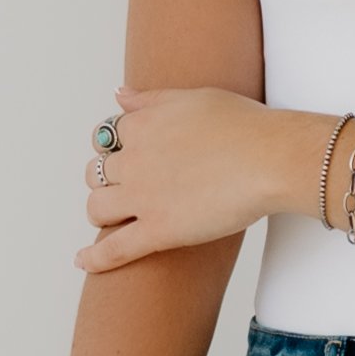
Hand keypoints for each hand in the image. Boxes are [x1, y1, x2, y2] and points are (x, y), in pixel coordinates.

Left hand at [78, 86, 310, 272]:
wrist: (271, 158)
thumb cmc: (244, 125)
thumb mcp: (193, 97)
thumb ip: (150, 99)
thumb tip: (119, 95)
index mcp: (141, 125)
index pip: (109, 137)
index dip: (118, 148)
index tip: (131, 157)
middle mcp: (134, 159)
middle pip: (98, 173)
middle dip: (109, 181)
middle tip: (128, 190)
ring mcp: (142, 197)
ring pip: (97, 208)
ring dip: (101, 212)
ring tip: (114, 219)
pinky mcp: (158, 231)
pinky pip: (114, 249)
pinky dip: (94, 258)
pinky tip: (83, 261)